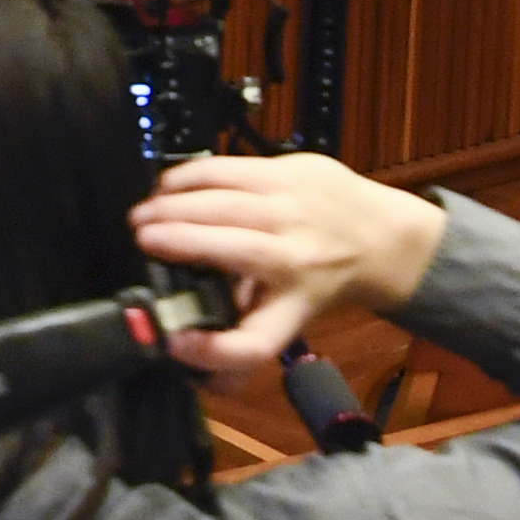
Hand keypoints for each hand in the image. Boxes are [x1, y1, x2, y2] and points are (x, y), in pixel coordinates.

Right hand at [129, 153, 448, 375]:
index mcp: (293, 304)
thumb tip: (184, 349)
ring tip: (143, 213)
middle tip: (138, 239)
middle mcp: (295, 258)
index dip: (213, 350)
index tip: (176, 342)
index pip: (255, 341)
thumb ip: (240, 335)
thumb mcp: (288, 316)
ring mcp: (294, 207)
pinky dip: (192, 176)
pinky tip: (168, 186)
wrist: (381, 236)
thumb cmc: (320, 281)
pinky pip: (230, 169)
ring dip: (175, 205)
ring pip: (224, 201)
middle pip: (227, 249)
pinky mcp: (291, 171)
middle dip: (176, 242)